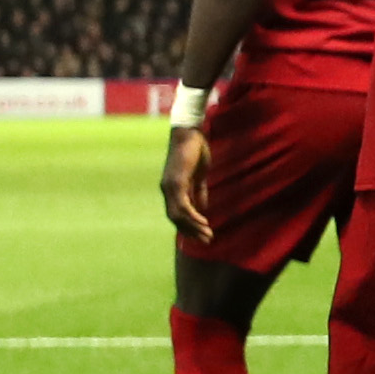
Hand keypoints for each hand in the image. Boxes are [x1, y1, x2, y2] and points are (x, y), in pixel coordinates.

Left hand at [159, 125, 212, 240]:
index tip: (201, 235)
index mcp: (172, 188)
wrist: (189, 132)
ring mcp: (170, 186)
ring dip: (193, 227)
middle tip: (206, 240)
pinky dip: (192, 216)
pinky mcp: (176, 182)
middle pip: (176, 218)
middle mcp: (167, 189)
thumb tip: (202, 208)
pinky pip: (182, 205)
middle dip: (191, 231)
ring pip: (178, 215)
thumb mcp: (200, 174)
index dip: (188, 226)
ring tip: (207, 234)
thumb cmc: (195, 149)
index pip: (177, 213)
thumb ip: (199, 191)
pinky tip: (203, 222)